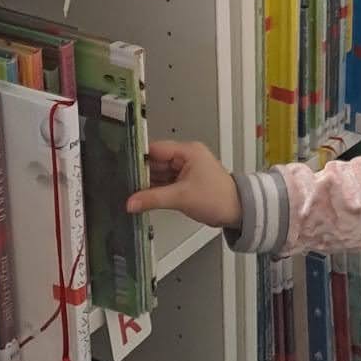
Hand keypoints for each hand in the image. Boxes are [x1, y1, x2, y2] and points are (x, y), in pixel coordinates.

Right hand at [127, 139, 241, 228]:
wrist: (237, 211)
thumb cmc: (220, 198)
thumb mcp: (181, 197)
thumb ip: (153, 199)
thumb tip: (131, 202)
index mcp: (187, 151)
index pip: (156, 149)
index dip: (139, 157)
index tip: (122, 165)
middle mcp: (185, 157)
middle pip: (155, 161)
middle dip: (141, 173)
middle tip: (123, 182)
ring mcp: (185, 170)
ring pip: (158, 173)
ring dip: (147, 183)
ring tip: (129, 191)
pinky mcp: (184, 182)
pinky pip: (164, 183)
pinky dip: (155, 190)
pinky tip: (142, 197)